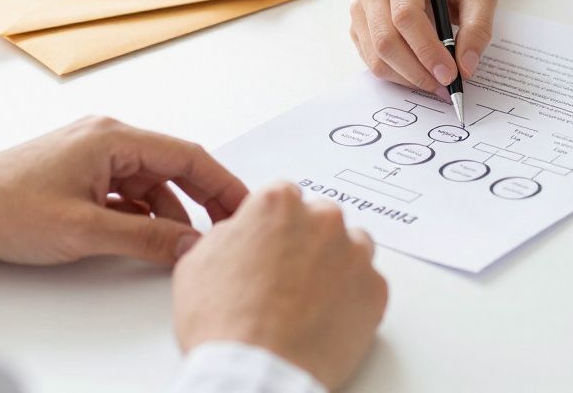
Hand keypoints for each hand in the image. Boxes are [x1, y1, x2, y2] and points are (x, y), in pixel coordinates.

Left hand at [0, 116, 247, 264]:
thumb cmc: (6, 209)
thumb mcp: (86, 230)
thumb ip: (146, 237)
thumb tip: (193, 245)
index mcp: (113, 136)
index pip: (188, 155)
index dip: (222, 184)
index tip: (245, 208)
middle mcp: (106, 136)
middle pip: (173, 166)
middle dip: (201, 198)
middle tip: (226, 229)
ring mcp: (91, 153)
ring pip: (150, 181)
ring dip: (168, 211)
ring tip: (181, 245)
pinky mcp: (78, 171)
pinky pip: (126, 189)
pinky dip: (142, 212)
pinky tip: (145, 237)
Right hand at [173, 183, 387, 390]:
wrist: (257, 373)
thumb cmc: (224, 324)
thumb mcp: (197, 265)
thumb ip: (225, 236)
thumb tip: (234, 236)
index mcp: (278, 204)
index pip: (284, 198)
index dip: (274, 227)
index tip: (271, 246)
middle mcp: (322, 219)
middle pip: (321, 219)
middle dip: (307, 243)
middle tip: (287, 278)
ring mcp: (354, 253)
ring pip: (350, 248)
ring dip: (334, 265)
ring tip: (308, 301)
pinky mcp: (375, 289)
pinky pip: (367, 285)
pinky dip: (352, 298)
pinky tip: (326, 319)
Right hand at [350, 0, 496, 91]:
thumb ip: (478, 27)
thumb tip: (465, 67)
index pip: (405, 15)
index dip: (427, 49)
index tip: (450, 74)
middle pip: (386, 39)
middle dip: (417, 70)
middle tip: (445, 86)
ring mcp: (360, 6)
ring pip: (377, 56)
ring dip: (408, 78)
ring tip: (436, 83)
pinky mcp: (358, 27)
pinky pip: (372, 61)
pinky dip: (398, 76)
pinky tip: (420, 74)